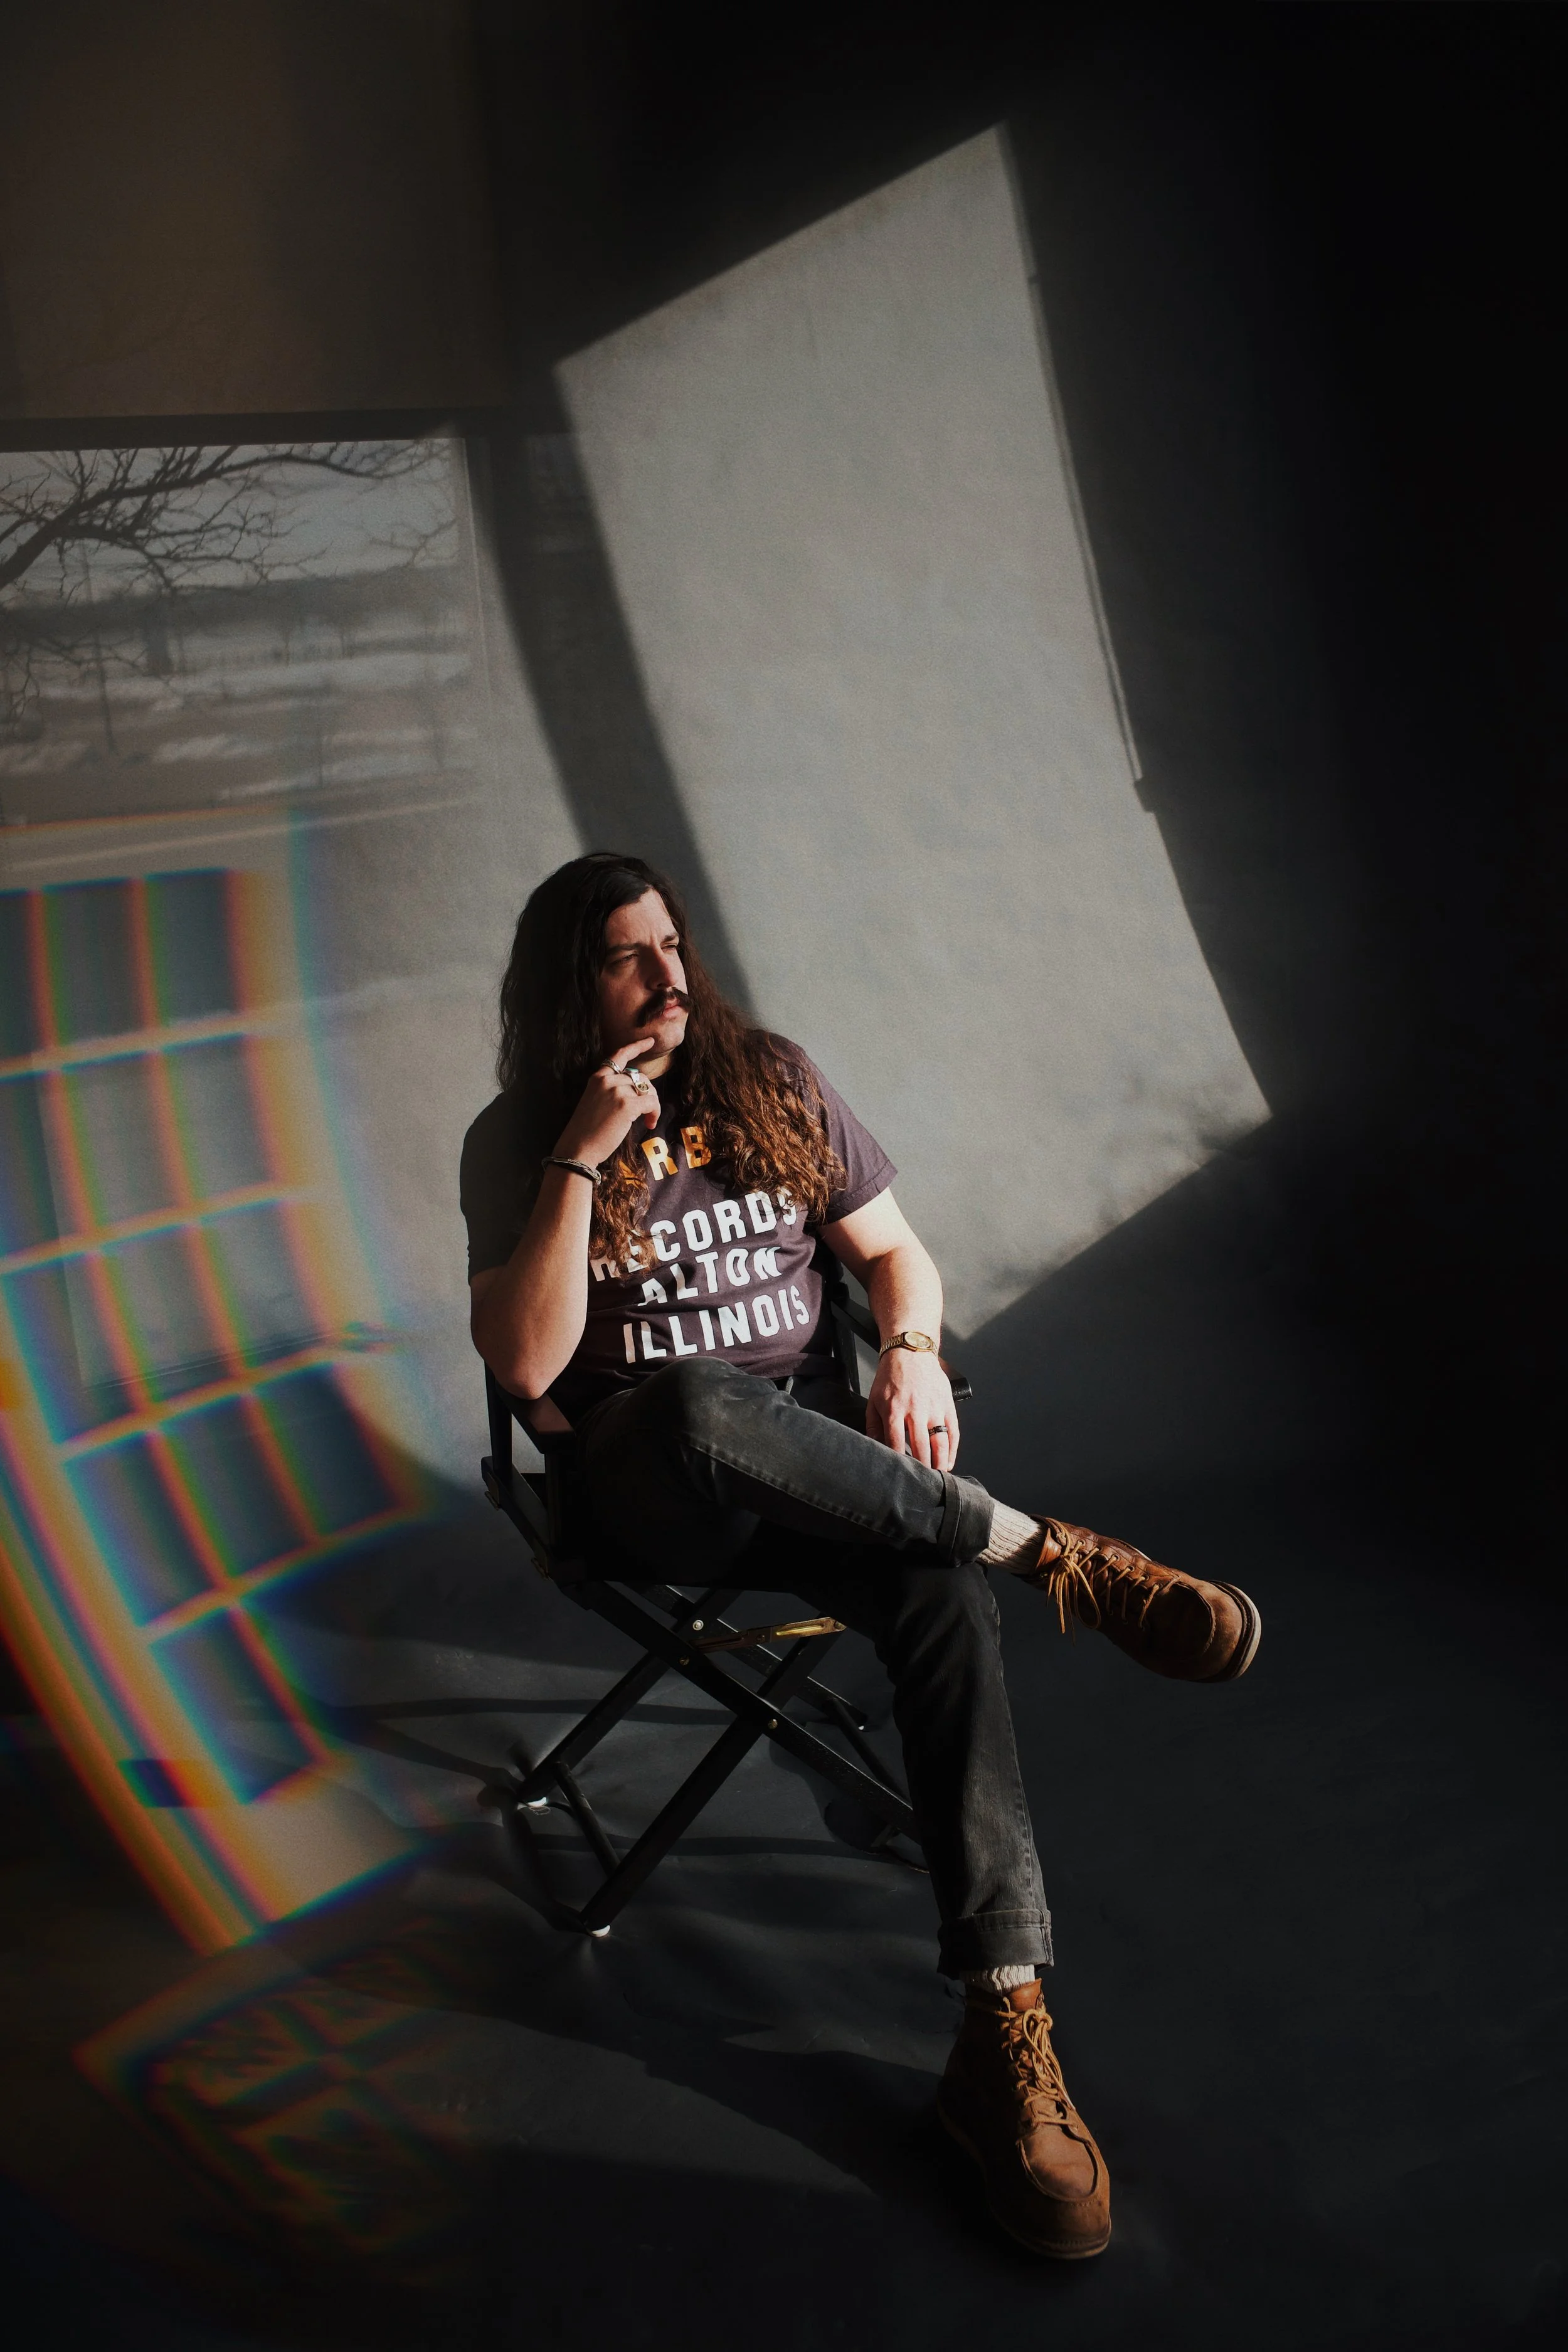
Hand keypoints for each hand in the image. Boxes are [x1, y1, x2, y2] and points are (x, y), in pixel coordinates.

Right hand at [554, 1039, 661, 1166]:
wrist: (578, 1148)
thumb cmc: (587, 1131)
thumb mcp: (595, 1102)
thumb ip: (613, 1091)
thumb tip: (638, 1092)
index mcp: (597, 1077)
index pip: (619, 1055)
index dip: (637, 1047)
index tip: (650, 1041)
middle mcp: (607, 1080)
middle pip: (640, 1077)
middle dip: (648, 1093)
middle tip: (647, 1113)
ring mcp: (617, 1091)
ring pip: (648, 1090)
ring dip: (653, 1105)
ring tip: (647, 1121)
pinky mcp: (627, 1105)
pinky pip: (652, 1102)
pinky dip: (655, 1113)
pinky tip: (649, 1124)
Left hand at [867, 1346, 958, 1470]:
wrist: (911, 1351)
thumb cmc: (891, 1376)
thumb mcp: (874, 1400)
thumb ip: (874, 1427)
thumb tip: (874, 1449)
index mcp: (894, 1410)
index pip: (896, 1444)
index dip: (899, 1462)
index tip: (900, 1475)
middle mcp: (915, 1411)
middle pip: (921, 1448)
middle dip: (921, 1468)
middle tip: (921, 1483)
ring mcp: (934, 1408)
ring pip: (940, 1443)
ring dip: (940, 1463)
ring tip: (936, 1477)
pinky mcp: (947, 1405)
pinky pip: (953, 1432)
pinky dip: (953, 1450)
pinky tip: (949, 1462)